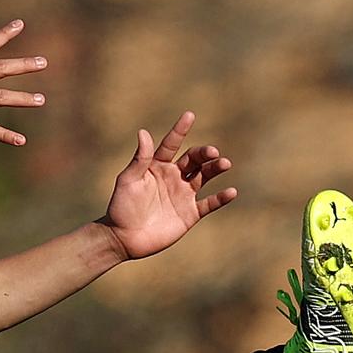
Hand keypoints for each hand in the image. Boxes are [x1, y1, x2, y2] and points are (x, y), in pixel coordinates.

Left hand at [100, 111, 236, 259]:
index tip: (189, 115)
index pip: (172, 144)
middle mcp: (173, 177)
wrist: (124, 237)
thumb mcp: (128, 180)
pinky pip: (209, 203)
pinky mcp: (190, 213)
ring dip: (215, 168)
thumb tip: (144, 132)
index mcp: (157, 166)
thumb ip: (139, 159)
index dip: (180, 130)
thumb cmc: (121, 206)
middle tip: (212, 152)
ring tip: (224, 163)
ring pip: (204, 176)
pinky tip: (231, 192)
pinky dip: (221, 198)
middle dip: (204, 153)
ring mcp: (183, 195)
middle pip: (193, 159)